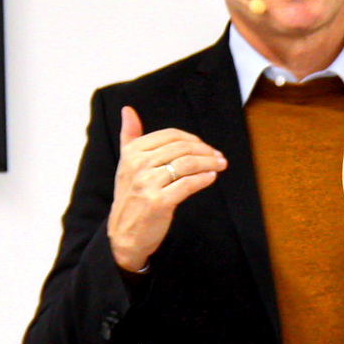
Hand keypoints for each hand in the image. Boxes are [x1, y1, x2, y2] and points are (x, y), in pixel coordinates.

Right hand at [107, 106, 226, 271]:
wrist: (124, 234)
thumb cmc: (130, 197)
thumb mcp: (125, 165)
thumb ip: (129, 136)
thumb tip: (128, 110)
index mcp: (132, 153)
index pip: (171, 136)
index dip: (193, 140)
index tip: (206, 147)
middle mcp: (138, 165)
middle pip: (182, 149)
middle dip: (205, 151)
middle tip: (219, 157)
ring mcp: (148, 184)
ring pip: (188, 165)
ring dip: (209, 163)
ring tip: (220, 165)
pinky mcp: (159, 202)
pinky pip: (188, 184)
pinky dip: (203, 179)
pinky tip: (211, 178)